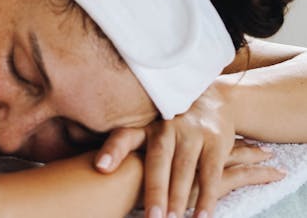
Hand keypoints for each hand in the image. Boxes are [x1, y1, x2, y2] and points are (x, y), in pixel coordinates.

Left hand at [93, 82, 237, 217]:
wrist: (214, 101)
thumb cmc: (172, 127)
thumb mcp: (150, 130)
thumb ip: (127, 148)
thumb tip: (91, 166)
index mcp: (146, 128)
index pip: (125, 136)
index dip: (113, 150)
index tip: (101, 167)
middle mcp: (167, 128)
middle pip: (158, 159)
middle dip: (154, 189)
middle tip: (151, 217)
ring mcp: (192, 134)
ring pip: (184, 169)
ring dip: (178, 197)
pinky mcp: (215, 143)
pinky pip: (210, 173)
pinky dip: (207, 197)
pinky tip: (203, 217)